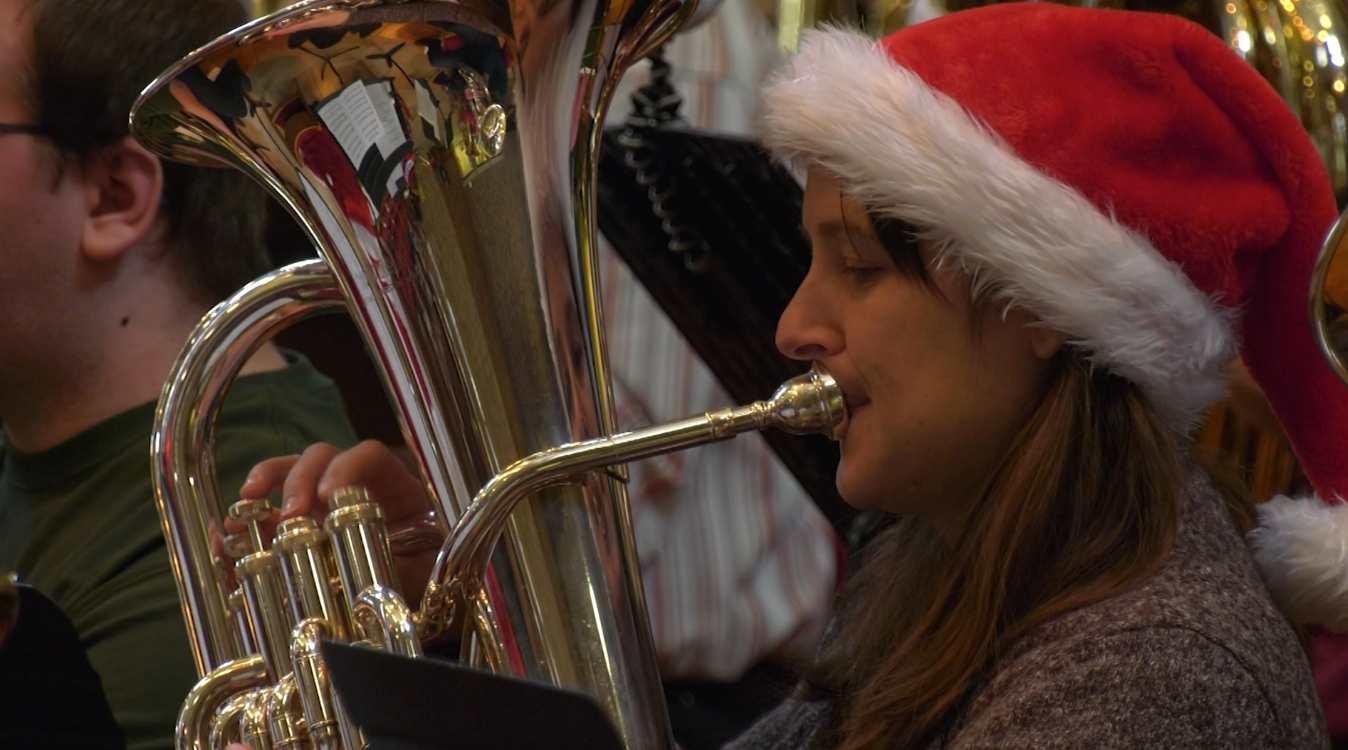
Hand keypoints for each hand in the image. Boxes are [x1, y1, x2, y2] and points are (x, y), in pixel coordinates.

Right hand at [238, 440, 437, 602]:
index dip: (347, 467)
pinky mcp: (299, 525)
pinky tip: (228, 533)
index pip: (370, 456)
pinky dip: (247, 518)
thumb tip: (364, 582)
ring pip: (289, 470)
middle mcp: (355, 486)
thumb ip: (398, 573)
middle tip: (289, 515)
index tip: (329, 496)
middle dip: (299, 480)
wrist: (408, 600)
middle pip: (322, 457)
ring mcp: (324, 502)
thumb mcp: (418, 577)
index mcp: (395, 490)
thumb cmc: (420, 580)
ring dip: (264, 483)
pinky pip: (268, 510)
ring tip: (244, 510)